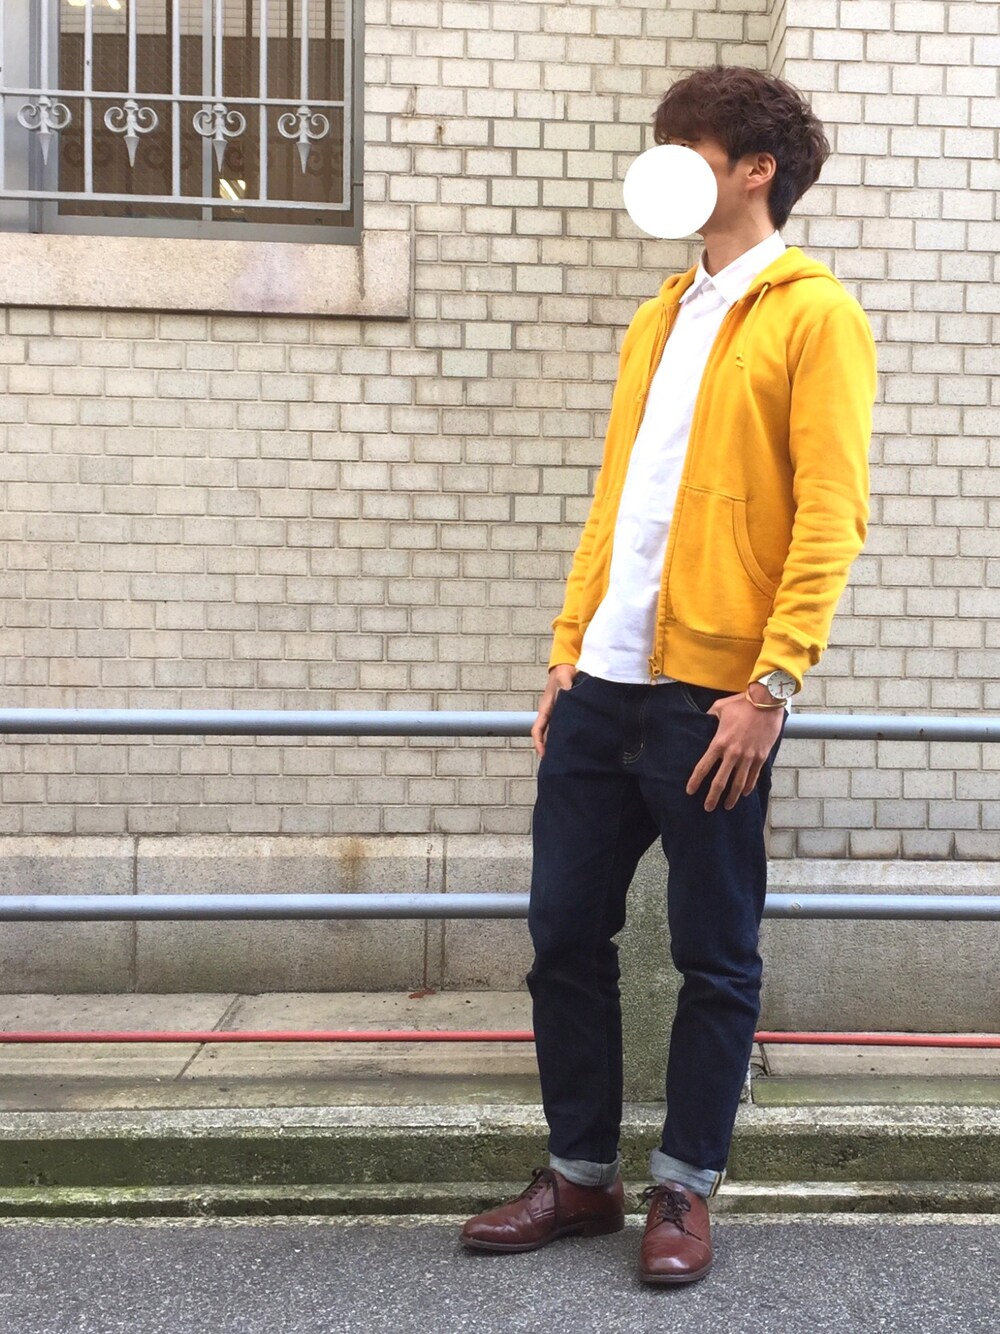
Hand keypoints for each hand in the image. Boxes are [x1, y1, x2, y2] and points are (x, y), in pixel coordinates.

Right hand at [531, 664, 576, 757]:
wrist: (568, 667)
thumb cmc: (563, 672)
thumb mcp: (563, 677)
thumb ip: (565, 686)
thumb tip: (567, 695)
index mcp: (546, 709)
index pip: (538, 730)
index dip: (539, 743)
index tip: (544, 754)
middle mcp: (551, 714)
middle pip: (547, 736)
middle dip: (550, 750)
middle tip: (557, 763)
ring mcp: (558, 715)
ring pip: (556, 734)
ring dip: (559, 745)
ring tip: (567, 759)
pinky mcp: (568, 714)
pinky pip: (566, 728)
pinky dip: (568, 737)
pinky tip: (577, 745)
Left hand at [686, 688, 784, 811]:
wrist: (766, 702)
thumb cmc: (741, 704)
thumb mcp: (719, 707)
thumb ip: (709, 717)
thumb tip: (703, 720)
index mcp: (719, 743)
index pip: (703, 767)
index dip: (695, 781)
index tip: (690, 791)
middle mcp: (733, 753)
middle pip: (720, 782)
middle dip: (712, 797)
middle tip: (707, 808)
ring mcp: (748, 757)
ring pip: (738, 784)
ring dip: (732, 797)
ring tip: (727, 806)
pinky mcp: (761, 756)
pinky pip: (753, 776)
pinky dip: (748, 787)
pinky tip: (743, 794)